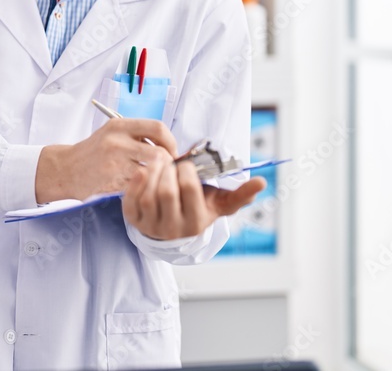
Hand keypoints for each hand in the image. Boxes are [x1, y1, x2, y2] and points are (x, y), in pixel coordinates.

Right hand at [36, 118, 176, 202]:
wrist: (66, 170)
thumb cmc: (92, 153)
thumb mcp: (112, 134)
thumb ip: (136, 136)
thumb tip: (167, 145)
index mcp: (119, 125)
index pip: (158, 127)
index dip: (171, 141)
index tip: (172, 151)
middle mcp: (118, 141)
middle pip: (160, 152)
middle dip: (169, 164)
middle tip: (169, 170)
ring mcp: (116, 162)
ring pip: (152, 171)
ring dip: (157, 178)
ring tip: (155, 179)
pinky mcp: (114, 181)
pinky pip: (140, 185)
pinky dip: (144, 188)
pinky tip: (140, 188)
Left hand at [122, 151, 265, 240]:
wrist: (172, 230)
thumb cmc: (197, 209)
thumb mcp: (218, 205)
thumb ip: (240, 194)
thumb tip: (262, 182)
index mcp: (195, 222)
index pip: (189, 190)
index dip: (187, 171)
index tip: (186, 164)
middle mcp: (172, 228)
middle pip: (167, 192)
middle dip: (168, 170)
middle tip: (170, 161)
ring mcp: (150, 226)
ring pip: (147, 195)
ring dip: (152, 172)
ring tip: (158, 162)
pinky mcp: (133, 221)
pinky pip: (130, 200)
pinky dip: (135, 182)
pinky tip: (143, 171)